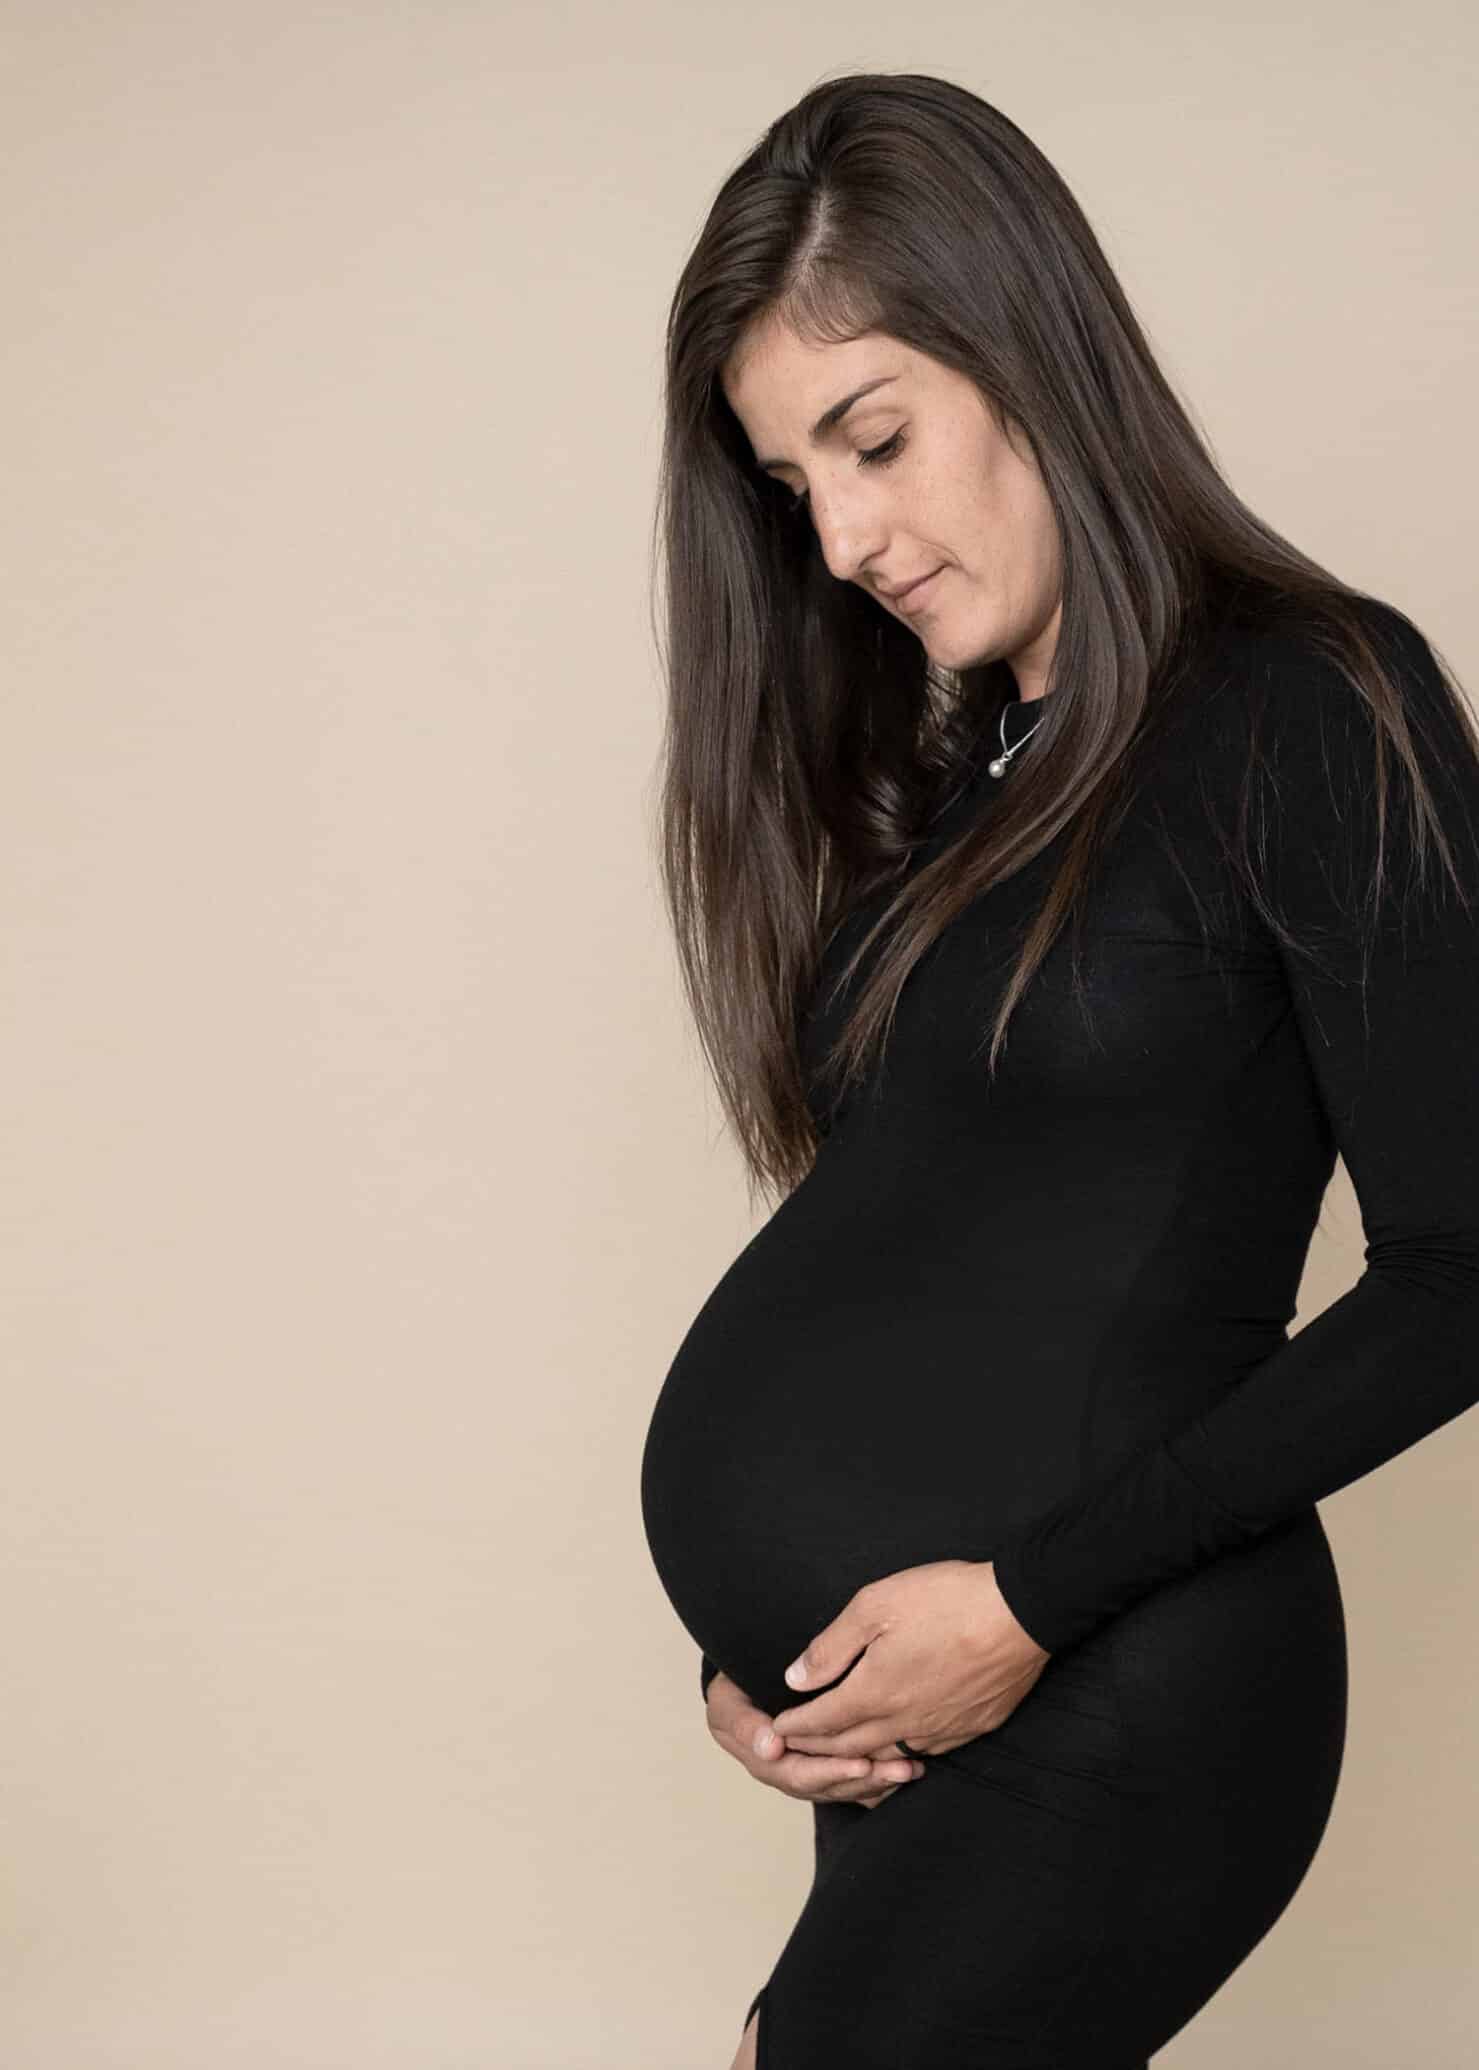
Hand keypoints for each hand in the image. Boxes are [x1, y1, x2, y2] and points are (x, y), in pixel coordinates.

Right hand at [705, 1668, 925, 1808]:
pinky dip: (881, 1780)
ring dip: (880, 1780)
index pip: (799, 1774)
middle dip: (867, 1779)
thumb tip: (771, 1747)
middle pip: (831, 1787)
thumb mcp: (727, 1701)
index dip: (831, 1772)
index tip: (861, 1764)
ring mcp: (807, 1771)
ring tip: (913, 1770)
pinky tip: (909, 1772)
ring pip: (847, 1786)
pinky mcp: (826, 1764)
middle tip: (902, 1769)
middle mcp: (787, 1773)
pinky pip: (855, 1781)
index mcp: (762, 1761)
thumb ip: (744, 1723)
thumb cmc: (736, 1685)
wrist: (742, 1679)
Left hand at [768, 1559, 1050, 1758]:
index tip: (774, 1730)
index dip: (795, 1727)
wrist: (1021, 1612)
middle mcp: (905, 1721)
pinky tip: (895, 1748)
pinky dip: (898, 1755)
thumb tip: (797, 1678)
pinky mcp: (971, 1728)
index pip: (822, 1721)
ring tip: (836, 1755)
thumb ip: (831, 1646)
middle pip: (849, 1746)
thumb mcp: (875, 1605)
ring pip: (886, 1755)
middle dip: (815, 1748)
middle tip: (793, 1747)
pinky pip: (925, 1752)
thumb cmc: (946, 1600)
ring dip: (855, 1758)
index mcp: (875, 1692)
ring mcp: (941, 1730)